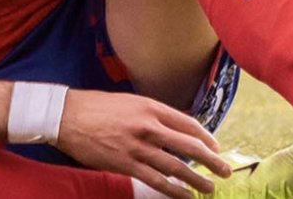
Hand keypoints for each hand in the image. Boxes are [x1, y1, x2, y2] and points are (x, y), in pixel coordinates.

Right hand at [55, 89, 230, 198]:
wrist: (66, 116)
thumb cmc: (96, 107)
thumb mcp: (129, 102)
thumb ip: (151, 114)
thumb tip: (174, 128)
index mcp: (150, 107)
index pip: (188, 124)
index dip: (206, 138)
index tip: (215, 148)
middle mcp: (148, 126)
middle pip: (189, 146)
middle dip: (212, 161)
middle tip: (226, 171)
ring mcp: (137, 146)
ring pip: (176, 166)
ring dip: (196, 179)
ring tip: (209, 188)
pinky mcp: (125, 164)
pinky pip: (156, 180)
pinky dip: (173, 190)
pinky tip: (185, 196)